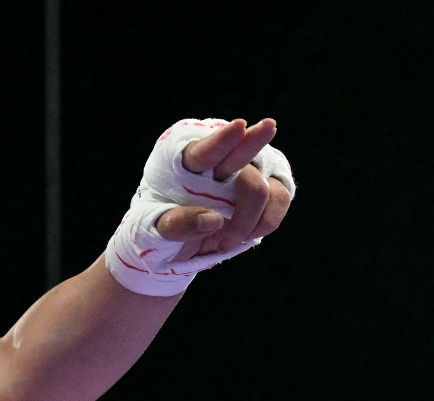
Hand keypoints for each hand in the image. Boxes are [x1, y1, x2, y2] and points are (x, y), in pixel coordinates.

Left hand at [154, 119, 291, 258]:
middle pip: (239, 153)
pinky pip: (279, 197)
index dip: (221, 142)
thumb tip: (212, 219)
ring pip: (260, 187)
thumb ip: (177, 225)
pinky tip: (249, 235)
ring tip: (228, 241)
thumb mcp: (154, 231)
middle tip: (269, 126)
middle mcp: (217, 164)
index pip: (202, 152)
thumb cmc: (161, 228)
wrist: (179, 240)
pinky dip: (266, 222)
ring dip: (248, 220)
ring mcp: (244, 174)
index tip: (238, 127)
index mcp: (183, 164)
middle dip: (254, 141)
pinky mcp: (267, 187)